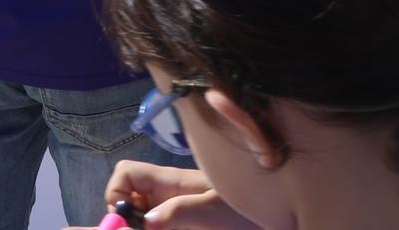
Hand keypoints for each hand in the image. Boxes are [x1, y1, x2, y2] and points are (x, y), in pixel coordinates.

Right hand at [87, 162, 256, 229]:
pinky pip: (161, 227)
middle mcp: (168, 197)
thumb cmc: (250, 211)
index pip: (126, 174)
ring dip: (142, 228)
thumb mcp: (215, 211)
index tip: (131, 221)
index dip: (118, 194)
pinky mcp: (185, 226)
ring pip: (144, 220)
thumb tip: (146, 220)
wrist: (280, 217)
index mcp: (170, 183)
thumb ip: (180, 212)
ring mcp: (176, 214)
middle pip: (128, 202)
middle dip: (127, 222)